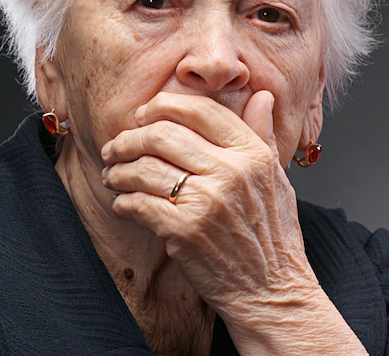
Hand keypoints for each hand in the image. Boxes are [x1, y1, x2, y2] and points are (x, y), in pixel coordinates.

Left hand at [101, 90, 314, 310]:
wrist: (273, 292)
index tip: (142, 116)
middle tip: (115, 147)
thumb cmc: (273, 235)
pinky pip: (138, 203)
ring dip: (118, 170)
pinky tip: (122, 202)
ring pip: (144, 167)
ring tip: (112, 174)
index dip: (162, 106)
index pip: (199, 110)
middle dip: (129, 138)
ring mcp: (207, 201)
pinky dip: (122, 201)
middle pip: (162, 134)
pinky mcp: (184, 232)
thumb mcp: (276, 176)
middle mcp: (231, 171)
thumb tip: (262, 95)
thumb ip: (262, 133)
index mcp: (252, 153)